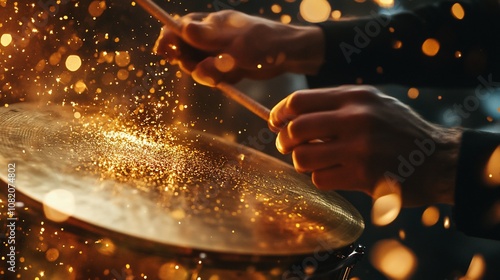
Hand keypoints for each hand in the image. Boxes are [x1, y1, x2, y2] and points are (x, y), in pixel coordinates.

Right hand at [154, 10, 324, 85]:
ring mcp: (217, 53)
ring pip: (197, 68)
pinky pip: (213, 77)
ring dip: (209, 74)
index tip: (164, 53)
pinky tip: (237, 75)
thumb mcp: (237, 42)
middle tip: (210, 68)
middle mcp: (209, 37)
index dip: (168, 40)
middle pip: (183, 53)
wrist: (289, 56)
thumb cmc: (265, 42)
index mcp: (209, 24)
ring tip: (230, 71)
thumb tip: (181, 28)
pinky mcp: (225, 67)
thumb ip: (209, 38)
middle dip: (192, 64)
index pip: (177, 28)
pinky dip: (222, 79)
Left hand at [269, 85, 461, 206]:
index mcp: (355, 97)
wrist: (439, 159)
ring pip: (303, 158)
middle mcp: (356, 119)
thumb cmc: (398, 130)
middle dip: (283, 141)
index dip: (279, 113)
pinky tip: (333, 174)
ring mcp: (359, 149)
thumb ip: (334, 105)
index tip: (275, 123)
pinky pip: (320, 179)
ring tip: (313, 161)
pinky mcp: (363, 176)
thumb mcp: (372, 103)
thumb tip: (288, 116)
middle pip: (295, 129)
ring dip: (301, 162)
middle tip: (287, 146)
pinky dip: (320, 178)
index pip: (299, 101)